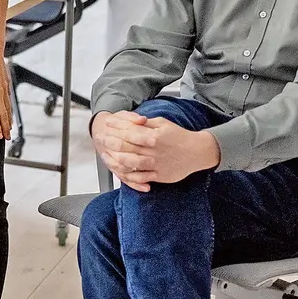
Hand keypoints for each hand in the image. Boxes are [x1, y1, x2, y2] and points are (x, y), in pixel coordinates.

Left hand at [0, 42, 12, 139]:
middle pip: (3, 114)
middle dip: (5, 127)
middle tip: (7, 137)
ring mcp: (3, 88)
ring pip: (8, 107)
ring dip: (9, 119)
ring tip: (10, 128)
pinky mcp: (6, 82)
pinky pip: (9, 99)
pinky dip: (10, 108)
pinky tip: (9, 110)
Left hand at [91, 111, 219, 190]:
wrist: (197, 152)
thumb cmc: (179, 136)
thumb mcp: (163, 123)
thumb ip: (145, 124)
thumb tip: (129, 121)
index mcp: (154, 136)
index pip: (129, 131)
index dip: (116, 127)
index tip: (107, 123)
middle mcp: (154, 151)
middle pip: (126, 147)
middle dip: (110, 141)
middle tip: (101, 138)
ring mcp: (156, 164)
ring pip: (130, 163)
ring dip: (115, 158)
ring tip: (106, 153)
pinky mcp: (159, 175)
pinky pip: (140, 177)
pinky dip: (129, 175)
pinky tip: (120, 170)